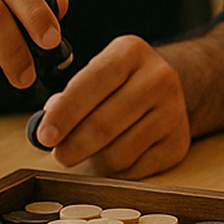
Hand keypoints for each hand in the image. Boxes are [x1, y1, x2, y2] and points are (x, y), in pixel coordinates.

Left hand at [30, 34, 190, 178]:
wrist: (164, 91)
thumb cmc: (117, 85)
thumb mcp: (94, 75)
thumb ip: (69, 96)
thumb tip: (46, 126)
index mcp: (132, 51)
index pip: (95, 81)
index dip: (66, 111)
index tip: (44, 135)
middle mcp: (159, 78)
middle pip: (106, 123)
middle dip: (73, 145)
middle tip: (58, 154)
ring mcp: (173, 111)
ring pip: (119, 153)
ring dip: (93, 161)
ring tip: (85, 153)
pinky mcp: (179, 142)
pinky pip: (135, 170)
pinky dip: (115, 171)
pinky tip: (110, 158)